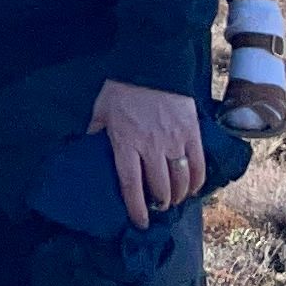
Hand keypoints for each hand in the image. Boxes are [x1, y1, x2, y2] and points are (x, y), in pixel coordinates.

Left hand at [91, 77, 205, 224]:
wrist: (152, 63)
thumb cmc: (123, 88)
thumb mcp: (101, 110)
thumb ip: (96, 133)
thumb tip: (88, 149)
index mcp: (125, 143)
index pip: (131, 186)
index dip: (136, 209)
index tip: (140, 222)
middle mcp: (150, 147)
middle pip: (159, 187)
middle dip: (159, 203)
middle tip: (158, 207)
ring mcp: (173, 140)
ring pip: (179, 180)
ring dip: (178, 195)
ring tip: (174, 200)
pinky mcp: (191, 133)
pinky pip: (197, 165)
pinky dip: (197, 181)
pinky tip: (193, 187)